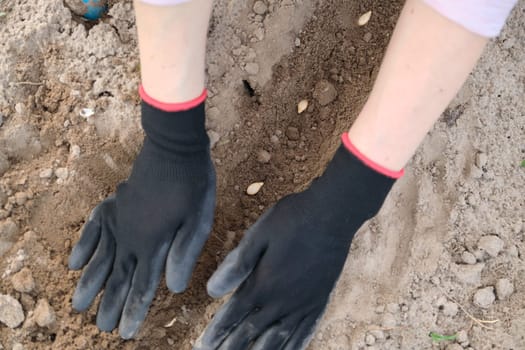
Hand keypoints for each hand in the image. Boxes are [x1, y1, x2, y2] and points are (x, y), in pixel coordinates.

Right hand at [69, 98, 214, 338]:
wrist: (174, 148)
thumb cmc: (193, 185)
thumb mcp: (198, 221)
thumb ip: (184, 254)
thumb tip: (173, 288)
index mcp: (153, 244)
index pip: (143, 285)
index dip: (134, 310)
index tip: (124, 332)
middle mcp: (130, 237)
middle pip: (119, 276)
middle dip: (110, 304)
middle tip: (100, 327)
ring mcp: (119, 219)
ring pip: (101, 258)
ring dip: (91, 282)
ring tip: (78, 305)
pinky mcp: (115, 204)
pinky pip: (93, 229)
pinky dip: (83, 246)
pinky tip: (73, 262)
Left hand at [195, 141, 395, 349]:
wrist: (332, 215)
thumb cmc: (292, 220)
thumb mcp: (258, 235)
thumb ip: (237, 265)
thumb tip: (212, 290)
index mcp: (263, 283)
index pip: (234, 315)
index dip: (217, 332)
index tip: (204, 346)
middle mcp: (282, 300)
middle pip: (252, 333)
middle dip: (233, 348)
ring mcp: (303, 303)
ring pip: (278, 339)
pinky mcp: (320, 300)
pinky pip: (306, 331)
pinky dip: (294, 346)